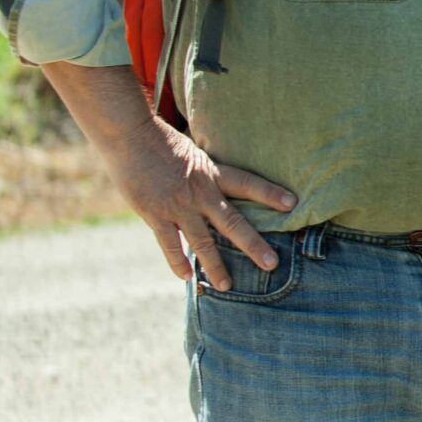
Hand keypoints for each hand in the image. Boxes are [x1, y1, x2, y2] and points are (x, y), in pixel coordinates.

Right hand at [116, 121, 296, 289]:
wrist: (128, 135)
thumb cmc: (160, 139)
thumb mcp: (193, 151)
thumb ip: (206, 172)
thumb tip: (217, 183)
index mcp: (212, 172)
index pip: (248, 183)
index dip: (270, 193)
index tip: (293, 204)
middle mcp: (200, 192)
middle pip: (233, 222)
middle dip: (253, 245)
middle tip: (272, 264)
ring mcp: (177, 205)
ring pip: (203, 241)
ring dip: (215, 265)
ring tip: (227, 286)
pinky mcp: (154, 214)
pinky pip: (169, 243)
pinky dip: (177, 261)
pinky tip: (186, 277)